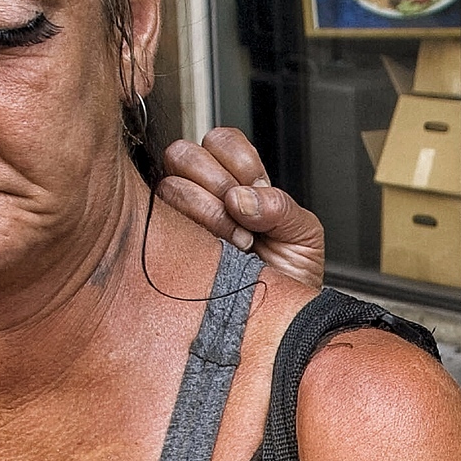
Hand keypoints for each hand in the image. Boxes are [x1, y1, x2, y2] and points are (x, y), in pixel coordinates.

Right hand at [156, 127, 326, 285]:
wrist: (283, 320)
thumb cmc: (290, 276)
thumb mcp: (302, 234)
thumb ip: (281, 206)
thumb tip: (243, 198)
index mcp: (236, 181)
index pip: (220, 140)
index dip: (239, 159)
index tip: (258, 187)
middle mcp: (202, 194)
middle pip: (183, 154)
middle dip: (218, 181)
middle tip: (243, 215)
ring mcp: (180, 220)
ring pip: (170, 186)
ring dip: (208, 211)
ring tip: (238, 242)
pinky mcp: (165, 248)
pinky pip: (158, 224)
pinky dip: (192, 234)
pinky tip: (219, 253)